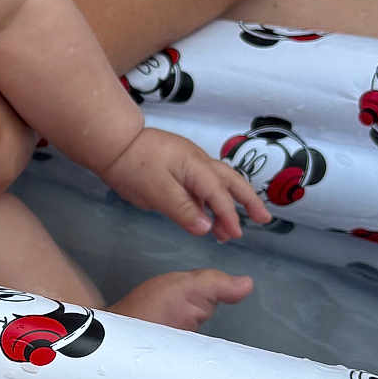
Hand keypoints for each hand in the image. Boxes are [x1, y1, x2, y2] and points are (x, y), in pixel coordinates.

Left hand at [101, 128, 269, 240]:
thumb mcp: (157, 192)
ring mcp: (190, 163)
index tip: (236, 234)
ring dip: (229, 204)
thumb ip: (182, 210)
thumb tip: (207, 228)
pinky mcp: (179, 167)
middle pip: (232, 182)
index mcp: (196, 167)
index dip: (229, 216)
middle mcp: (199, 163)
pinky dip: (211, 201)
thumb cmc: (133, 166)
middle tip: (264, 220)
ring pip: (218, 184)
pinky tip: (208, 217)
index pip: (219, 195)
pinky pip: (203, 185)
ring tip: (233, 229)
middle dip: (249, 201)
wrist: (114, 143)